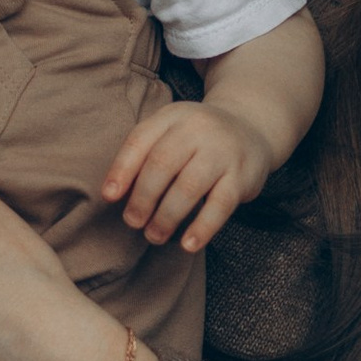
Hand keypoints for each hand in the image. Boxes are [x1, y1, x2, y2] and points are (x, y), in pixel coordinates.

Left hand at [103, 98, 270, 256]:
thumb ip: (144, 155)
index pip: (140, 140)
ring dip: (167, 217)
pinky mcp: (242, 176)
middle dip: (143, 198)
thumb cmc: (198, 140)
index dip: (122, 170)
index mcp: (172, 116)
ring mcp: (223, 151)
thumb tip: (113, 194)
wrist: (251, 128)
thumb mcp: (171, 133)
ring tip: (154, 236)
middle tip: (133, 222)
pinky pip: (220, 205)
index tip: (109, 196)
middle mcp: (198, 128)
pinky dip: (202, 228)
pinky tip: (188, 245)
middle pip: (162, 164)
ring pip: (189, 187)